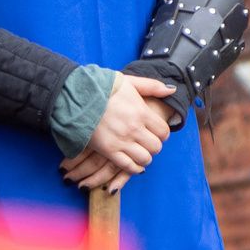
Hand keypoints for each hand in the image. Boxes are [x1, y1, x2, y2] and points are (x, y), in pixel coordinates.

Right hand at [63, 73, 174, 191]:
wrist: (76, 98)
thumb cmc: (103, 88)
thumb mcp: (129, 82)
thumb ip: (152, 86)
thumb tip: (172, 90)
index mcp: (141, 112)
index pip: (163, 131)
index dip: (162, 133)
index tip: (156, 132)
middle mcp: (134, 129)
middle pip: (156, 147)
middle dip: (154, 145)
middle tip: (147, 141)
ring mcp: (122, 141)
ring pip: (145, 159)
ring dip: (145, 156)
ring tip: (139, 150)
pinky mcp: (109, 151)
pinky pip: (129, 166)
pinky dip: (135, 168)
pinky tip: (133, 162)